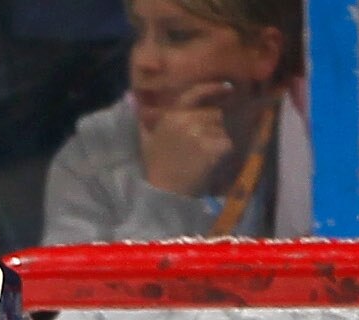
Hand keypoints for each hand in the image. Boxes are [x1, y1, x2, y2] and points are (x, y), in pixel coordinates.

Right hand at [135, 78, 259, 198]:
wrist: (163, 193)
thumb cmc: (155, 168)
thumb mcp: (145, 139)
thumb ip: (143, 119)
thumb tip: (131, 97)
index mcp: (172, 116)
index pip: (196, 93)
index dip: (213, 88)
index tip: (228, 88)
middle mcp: (187, 120)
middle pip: (214, 113)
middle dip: (214, 125)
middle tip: (209, 141)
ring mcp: (200, 134)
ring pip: (221, 128)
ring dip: (219, 139)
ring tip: (209, 154)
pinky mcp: (212, 149)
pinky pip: (226, 143)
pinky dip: (223, 152)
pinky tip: (214, 161)